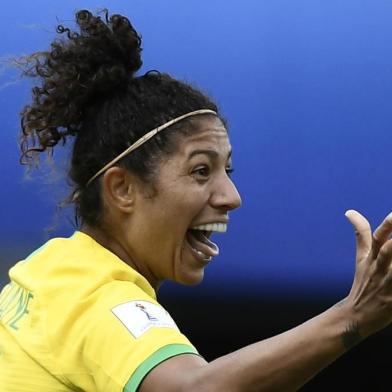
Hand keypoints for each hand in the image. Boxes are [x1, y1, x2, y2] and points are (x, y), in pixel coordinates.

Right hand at [344, 210, 391, 337]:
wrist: (356, 314)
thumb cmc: (365, 281)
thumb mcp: (361, 257)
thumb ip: (361, 233)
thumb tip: (350, 211)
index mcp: (371, 256)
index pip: (377, 236)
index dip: (387, 225)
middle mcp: (378, 267)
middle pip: (387, 250)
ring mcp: (385, 284)